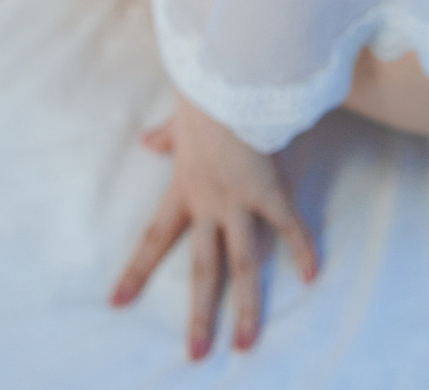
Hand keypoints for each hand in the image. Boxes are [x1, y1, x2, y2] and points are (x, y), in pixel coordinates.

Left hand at [109, 94, 316, 359]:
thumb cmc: (205, 91)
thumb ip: (166, 137)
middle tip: (197, 354)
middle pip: (204, 268)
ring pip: (243, 263)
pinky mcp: (270, 188)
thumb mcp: (179, 119)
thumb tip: (147, 141)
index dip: (137, 269)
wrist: (229, 73)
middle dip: (200, 314)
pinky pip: (287, 224)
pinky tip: (311, 275)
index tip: (117, 301)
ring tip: (248, 344)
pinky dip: (301, 248)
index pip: (155, 237)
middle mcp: (209, 202)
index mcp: (184, 187)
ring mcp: (240, 199)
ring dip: (248, 306)